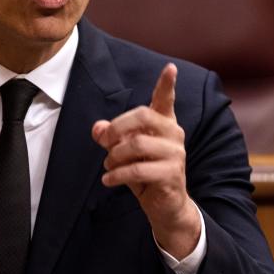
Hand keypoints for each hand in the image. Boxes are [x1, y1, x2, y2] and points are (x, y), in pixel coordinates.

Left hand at [91, 63, 199, 257]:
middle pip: (142, 115)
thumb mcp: (123, 153)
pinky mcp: (171, 174)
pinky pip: (139, 169)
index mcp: (164, 124)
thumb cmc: (144, 174)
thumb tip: (97, 128)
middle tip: (103, 142)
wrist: (165, 206)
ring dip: (114, 156)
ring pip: (137, 144)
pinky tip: (108, 180)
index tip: (170, 67)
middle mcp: (174, 134)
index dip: (167, 84)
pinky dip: (117, 174)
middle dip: (116, 127)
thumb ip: (111, 137)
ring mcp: (175, 154)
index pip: (166, 100)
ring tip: (108, 167)